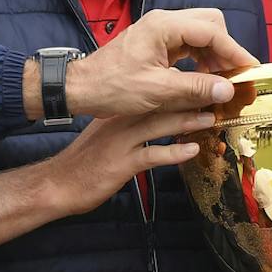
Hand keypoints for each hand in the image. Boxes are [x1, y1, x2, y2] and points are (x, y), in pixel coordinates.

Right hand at [43, 107, 214, 213]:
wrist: (58, 184)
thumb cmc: (84, 162)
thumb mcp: (105, 135)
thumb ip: (128, 125)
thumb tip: (154, 118)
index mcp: (117, 113)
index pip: (150, 95)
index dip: (176, 90)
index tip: (198, 87)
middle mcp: (119, 122)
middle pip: (158, 106)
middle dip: (187, 100)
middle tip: (213, 97)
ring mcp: (120, 142)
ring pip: (158, 126)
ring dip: (186, 121)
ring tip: (209, 118)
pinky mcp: (121, 164)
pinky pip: (152, 155)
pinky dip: (174, 153)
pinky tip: (191, 151)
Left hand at [61, 9, 255, 119]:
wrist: (81, 88)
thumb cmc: (112, 87)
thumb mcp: (157, 91)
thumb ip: (196, 88)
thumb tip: (228, 89)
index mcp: (164, 26)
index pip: (212, 30)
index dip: (235, 51)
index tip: (250, 70)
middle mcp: (164, 22)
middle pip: (210, 24)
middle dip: (226, 49)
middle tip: (235, 77)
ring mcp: (160, 32)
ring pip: (200, 34)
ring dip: (214, 56)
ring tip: (220, 83)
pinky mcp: (156, 43)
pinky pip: (188, 45)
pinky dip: (200, 60)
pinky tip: (203, 80)